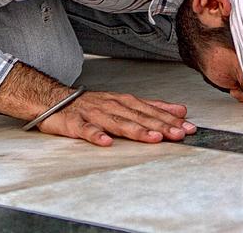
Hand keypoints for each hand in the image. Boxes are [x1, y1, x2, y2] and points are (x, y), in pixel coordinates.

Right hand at [0, 62, 195, 146]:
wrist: (53, 99)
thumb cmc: (91, 105)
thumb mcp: (124, 103)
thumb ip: (152, 107)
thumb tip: (181, 110)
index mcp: (124, 102)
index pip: (151, 110)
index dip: (170, 119)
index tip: (189, 127)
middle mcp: (111, 105)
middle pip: (139, 116)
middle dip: (160, 125)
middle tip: (179, 134)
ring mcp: (93, 113)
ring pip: (117, 122)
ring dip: (136, 130)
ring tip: (152, 138)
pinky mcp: (75, 123)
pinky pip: (86, 130)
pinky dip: (96, 135)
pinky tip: (106, 143)